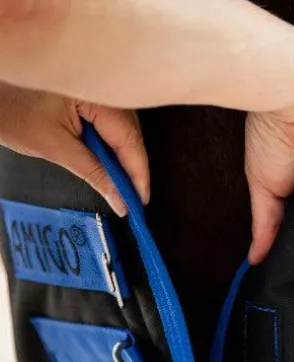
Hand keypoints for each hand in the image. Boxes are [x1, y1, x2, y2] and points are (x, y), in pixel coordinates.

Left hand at [0, 84, 149, 216]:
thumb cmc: (10, 108)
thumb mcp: (54, 147)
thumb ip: (94, 174)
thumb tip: (120, 200)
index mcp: (94, 93)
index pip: (129, 141)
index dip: (138, 175)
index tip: (140, 201)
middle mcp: (102, 86)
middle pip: (132, 135)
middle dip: (133, 168)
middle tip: (131, 199)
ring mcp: (99, 88)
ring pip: (126, 129)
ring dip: (124, 158)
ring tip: (120, 184)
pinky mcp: (93, 93)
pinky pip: (114, 121)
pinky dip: (113, 144)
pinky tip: (108, 162)